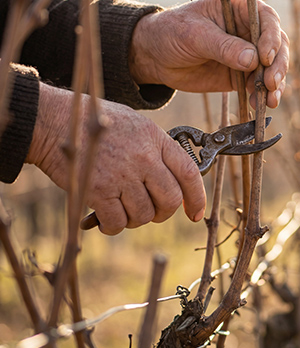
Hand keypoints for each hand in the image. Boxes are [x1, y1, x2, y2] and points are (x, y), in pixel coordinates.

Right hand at [26, 83, 205, 234]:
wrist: (56, 121)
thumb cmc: (96, 123)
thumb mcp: (137, 126)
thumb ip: (157, 150)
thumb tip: (175, 181)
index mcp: (156, 140)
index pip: (189, 174)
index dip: (197, 198)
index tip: (195, 214)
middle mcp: (144, 158)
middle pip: (170, 200)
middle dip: (164, 213)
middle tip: (151, 212)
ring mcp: (122, 175)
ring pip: (144, 215)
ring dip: (136, 220)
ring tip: (123, 209)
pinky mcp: (98, 191)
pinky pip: (117, 222)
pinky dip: (114, 226)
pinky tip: (106, 218)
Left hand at [129, 0, 288, 107]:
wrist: (155, 57)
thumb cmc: (171, 33)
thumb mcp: (194, 35)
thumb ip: (223, 47)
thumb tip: (253, 60)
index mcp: (239, 8)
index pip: (267, 18)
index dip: (271, 37)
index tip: (265, 57)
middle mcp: (249, 29)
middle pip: (277, 44)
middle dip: (278, 65)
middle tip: (270, 82)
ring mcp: (249, 52)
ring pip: (274, 67)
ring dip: (275, 84)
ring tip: (269, 99)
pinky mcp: (244, 74)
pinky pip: (261, 84)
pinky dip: (264, 95)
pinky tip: (261, 104)